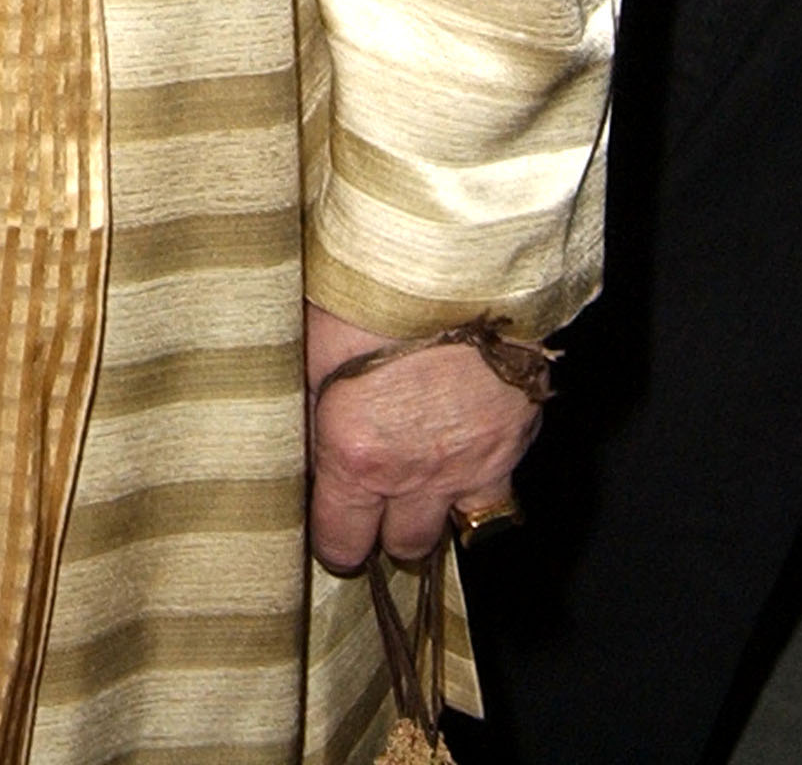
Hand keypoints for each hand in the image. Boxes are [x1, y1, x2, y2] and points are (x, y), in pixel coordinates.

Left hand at [305, 302, 540, 570]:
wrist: (455, 257)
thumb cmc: (373, 291)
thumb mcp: (311, 344)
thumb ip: (302, 406)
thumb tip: (286, 439)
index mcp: (356, 455)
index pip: (341, 540)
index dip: (333, 537)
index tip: (328, 521)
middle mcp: (417, 474)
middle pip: (403, 545)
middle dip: (386, 529)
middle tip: (374, 498)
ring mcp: (473, 462)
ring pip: (457, 529)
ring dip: (438, 512)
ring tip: (420, 483)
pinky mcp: (515, 439)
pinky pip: (501, 490)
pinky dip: (484, 482)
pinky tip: (465, 453)